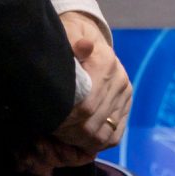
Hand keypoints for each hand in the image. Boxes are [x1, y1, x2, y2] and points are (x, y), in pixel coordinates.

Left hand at [53, 11, 131, 151]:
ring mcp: (125, 93)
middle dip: (69, 135)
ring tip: (62, 138)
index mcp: (105, 62)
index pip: (86, 106)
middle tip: (50, 134)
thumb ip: (71, 40)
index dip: (65, 121)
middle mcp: (119, 80)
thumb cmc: (69, 36)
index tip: (47, 123)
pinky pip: (115, 134)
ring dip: (82, 142)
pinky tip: (79, 141)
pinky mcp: (126, 103)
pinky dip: (97, 143)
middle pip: (93, 124)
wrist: (86, 33)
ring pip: (104, 134)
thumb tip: (83, 47)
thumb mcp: (65, 32)